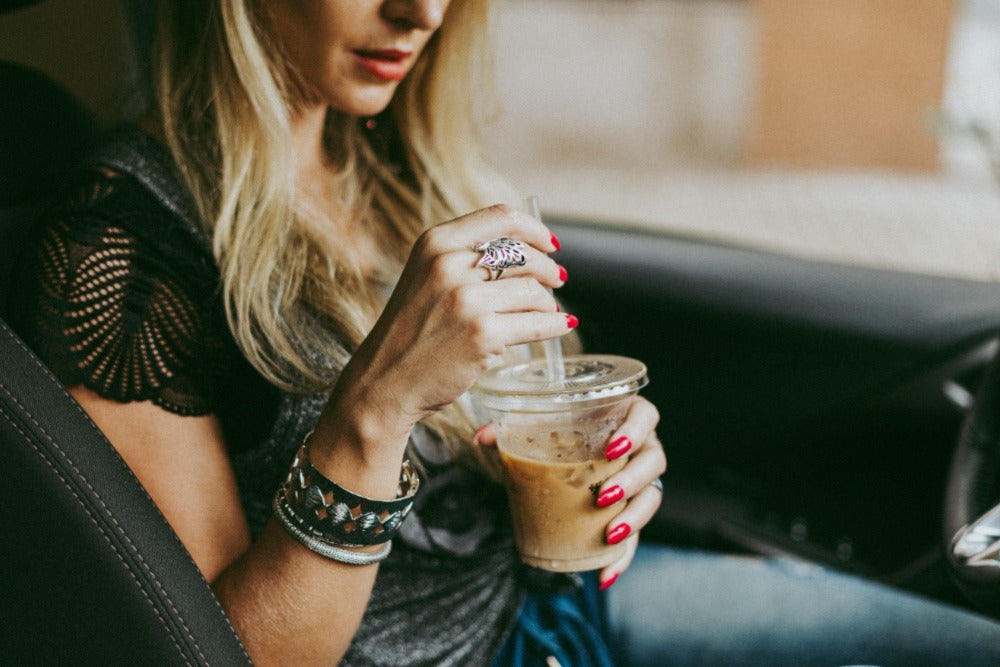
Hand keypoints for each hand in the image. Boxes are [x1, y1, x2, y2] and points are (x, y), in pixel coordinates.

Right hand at [331, 204, 570, 448]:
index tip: (550, 244)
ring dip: (548, 302)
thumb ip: (466, 260)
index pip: (501, 218)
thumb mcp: (427, 279)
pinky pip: (537, 323)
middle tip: (557, 280)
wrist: (385, 381)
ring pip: (533, 290)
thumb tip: (530, 253)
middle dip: (548, 269)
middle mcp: (449, 265)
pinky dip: (555, 325)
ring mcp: (467, 300)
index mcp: (435, 243)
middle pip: (524, 255)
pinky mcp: (483, 334)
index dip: (535, 230)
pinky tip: (562, 326)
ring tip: (548, 311)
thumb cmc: (410, 333)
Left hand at [473, 395, 665, 589]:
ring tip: (610, 534)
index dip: (635, 431)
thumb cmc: (565, 429)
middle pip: (654, 460)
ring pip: (653, 497)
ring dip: (635, 518)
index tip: (612, 449)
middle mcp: (644, 446)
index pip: (645, 416)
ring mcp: (643, 479)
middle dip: (632, 480)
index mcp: (627, 416)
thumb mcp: (543, 425)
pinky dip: (623, 558)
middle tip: (602, 496)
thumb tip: (481, 437)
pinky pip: (638, 535)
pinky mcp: (635, 510)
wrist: (571, 447)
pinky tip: (605, 575)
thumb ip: (513, 427)